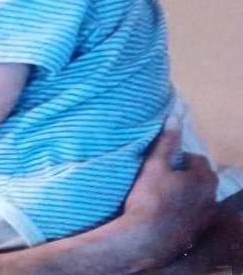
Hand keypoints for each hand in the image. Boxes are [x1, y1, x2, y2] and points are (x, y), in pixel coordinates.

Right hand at [123, 127, 217, 268]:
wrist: (145, 239)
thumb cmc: (150, 197)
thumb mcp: (155, 164)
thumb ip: (167, 141)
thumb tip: (175, 116)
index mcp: (204, 179)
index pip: (197, 159)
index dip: (180, 158)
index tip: (163, 163)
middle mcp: (211, 198)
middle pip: (200, 178)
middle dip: (185, 175)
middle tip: (162, 176)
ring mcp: (205, 218)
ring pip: (198, 197)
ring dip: (185, 193)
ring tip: (162, 194)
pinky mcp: (197, 233)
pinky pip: (193, 214)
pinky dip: (183, 210)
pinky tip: (165, 211)